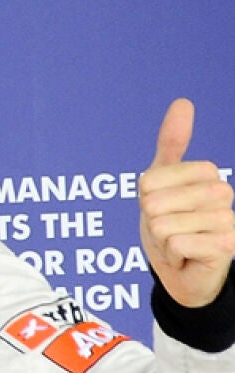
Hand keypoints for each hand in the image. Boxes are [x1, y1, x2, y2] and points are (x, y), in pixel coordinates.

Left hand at [139, 98, 234, 306]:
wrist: (181, 270)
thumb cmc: (170, 224)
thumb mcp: (161, 181)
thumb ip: (172, 143)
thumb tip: (183, 101)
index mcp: (207, 175)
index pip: (150, 180)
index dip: (146, 199)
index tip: (162, 207)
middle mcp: (223, 194)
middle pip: (156, 202)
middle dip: (153, 221)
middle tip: (169, 229)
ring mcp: (227, 221)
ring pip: (164, 225)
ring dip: (162, 241)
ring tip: (178, 243)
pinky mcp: (225, 247)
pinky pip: (176, 244)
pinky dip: (171, 255)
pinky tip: (186, 257)